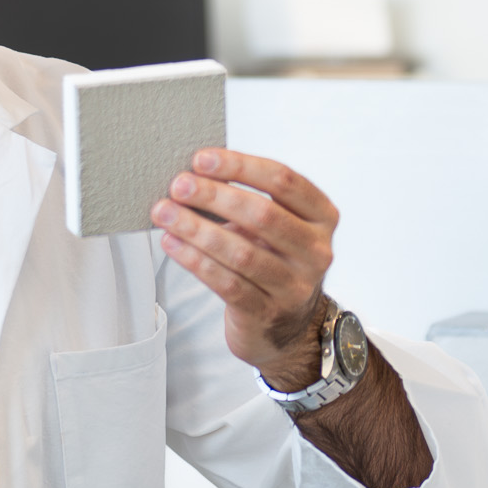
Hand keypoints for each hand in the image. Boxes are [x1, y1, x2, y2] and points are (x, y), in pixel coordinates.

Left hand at [151, 147, 337, 388]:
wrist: (286, 328)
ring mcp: (295, 286)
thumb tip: (194, 175)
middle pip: (262, 214)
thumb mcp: (276, 227)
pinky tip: (172, 244)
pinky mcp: (267, 314)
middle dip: (213, 196)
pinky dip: (194, 260)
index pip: (283, 180)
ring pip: (240, 252)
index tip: (201, 159)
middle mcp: (315, 251)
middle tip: (179, 185)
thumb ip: (248, 200)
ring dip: (196, 228)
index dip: (239, 166)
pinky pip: (226, 282)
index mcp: (322, 217)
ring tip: (165, 213)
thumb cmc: (274, 262)